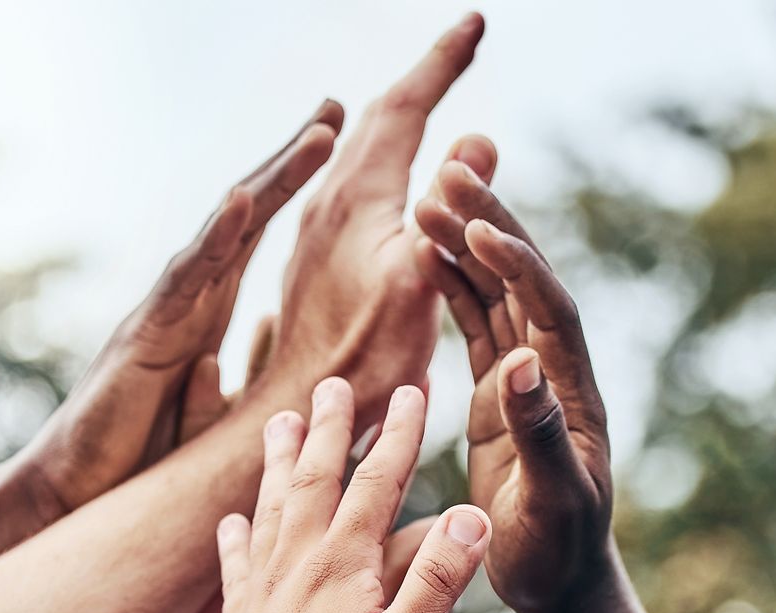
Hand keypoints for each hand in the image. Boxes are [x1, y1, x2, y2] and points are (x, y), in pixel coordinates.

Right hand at [0, 101, 342, 519]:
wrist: (78, 497)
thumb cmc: (143, 463)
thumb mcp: (222, 416)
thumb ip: (256, 379)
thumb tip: (302, 357)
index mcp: (210, 311)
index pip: (262, 237)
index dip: (299, 191)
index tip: (341, 144)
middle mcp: (190, 298)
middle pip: (247, 216)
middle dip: (290, 162)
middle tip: (334, 108)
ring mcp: (167, 310)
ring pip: (225, 233)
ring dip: (273, 182)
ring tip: (319, 137)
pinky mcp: (145, 335)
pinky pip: (186, 278)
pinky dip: (215, 238)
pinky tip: (244, 201)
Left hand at [143, 321, 438, 612]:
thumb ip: (436, 581)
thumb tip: (471, 513)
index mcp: (339, 565)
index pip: (376, 481)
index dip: (399, 432)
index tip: (413, 387)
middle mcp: (295, 565)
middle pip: (314, 478)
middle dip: (330, 428)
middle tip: (333, 381)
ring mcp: (262, 594)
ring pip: (271, 507)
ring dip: (279, 461)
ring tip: (279, 421)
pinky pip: (236, 565)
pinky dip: (237, 536)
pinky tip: (232, 522)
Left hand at [258, 13, 488, 423]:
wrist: (299, 411)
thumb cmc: (362, 360)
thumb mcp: (417, 280)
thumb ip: (447, 210)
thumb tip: (477, 141)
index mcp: (356, 195)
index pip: (404, 105)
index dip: (443, 61)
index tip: (476, 21)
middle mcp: (328, 201)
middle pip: (377, 117)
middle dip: (425, 75)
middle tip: (462, 43)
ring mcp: (317, 229)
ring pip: (360, 148)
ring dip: (398, 112)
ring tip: (428, 89)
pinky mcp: (316, 258)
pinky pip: (354, 180)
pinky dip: (383, 153)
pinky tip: (387, 172)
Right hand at [412, 158, 616, 612]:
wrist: (560, 583)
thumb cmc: (559, 553)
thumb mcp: (554, 501)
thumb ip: (541, 433)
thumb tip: (522, 364)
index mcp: (571, 393)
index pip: (548, 310)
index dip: (518, 265)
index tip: (481, 227)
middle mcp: (552, 373)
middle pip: (523, 280)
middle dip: (491, 223)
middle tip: (450, 170)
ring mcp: (525, 379)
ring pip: (495, 293)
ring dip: (465, 243)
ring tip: (426, 195)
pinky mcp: (497, 394)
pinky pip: (475, 324)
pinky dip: (451, 286)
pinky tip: (424, 253)